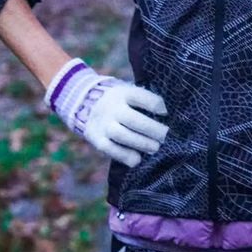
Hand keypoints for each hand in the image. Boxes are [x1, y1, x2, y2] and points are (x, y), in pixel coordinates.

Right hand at [45, 59, 167, 166]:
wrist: (85, 102)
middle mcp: (112, 107)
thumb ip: (144, 101)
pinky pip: (110, 149)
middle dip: (153, 129)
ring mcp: (103, 123)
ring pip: (122, 135)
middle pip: (133, 119)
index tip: (166, 112)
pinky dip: (125, 155)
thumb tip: (167, 115)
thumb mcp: (128, 92)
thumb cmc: (119, 101)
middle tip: (165, 136)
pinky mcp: (96, 138)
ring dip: (141, 143)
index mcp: (123, 93)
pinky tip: (137, 159)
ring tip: (155, 148)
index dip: (156, 104)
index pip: (141, 96)